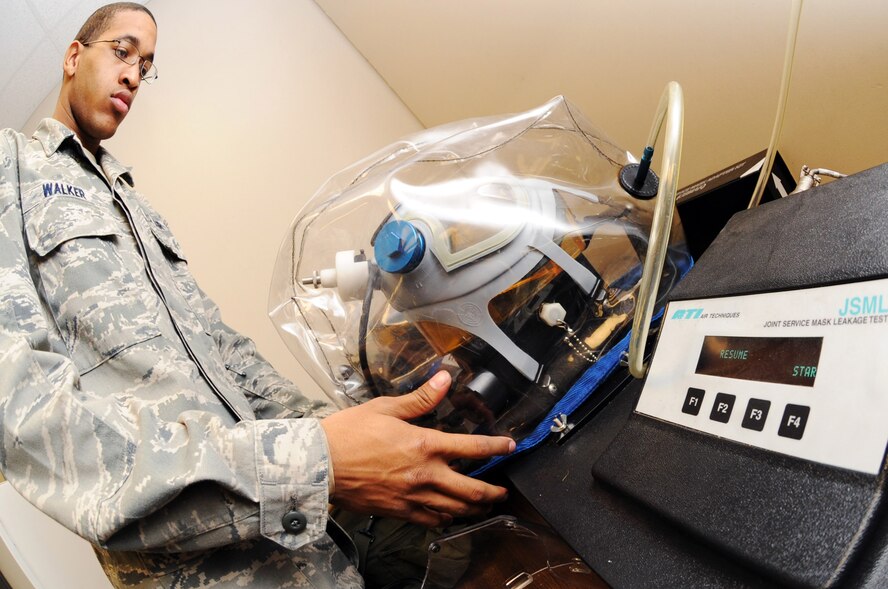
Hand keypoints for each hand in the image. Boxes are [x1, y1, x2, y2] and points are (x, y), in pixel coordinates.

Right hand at [320, 371, 514, 526]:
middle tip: (503, 491)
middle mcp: (424, 474)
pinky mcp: (399, 511)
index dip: (497, 447)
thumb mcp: (385, 408)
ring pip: (456, 509)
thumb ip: (420, 398)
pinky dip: (446, 519)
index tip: (510, 447)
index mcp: (424, 445)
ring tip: (484, 505)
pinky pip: (432, 520)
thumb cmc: (349, 434)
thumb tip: (444, 379)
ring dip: (475, 508)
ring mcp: (413, 496)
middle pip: (472, 490)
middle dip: (493, 492)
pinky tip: (449, 514)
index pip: (472, 447)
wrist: (320, 463)